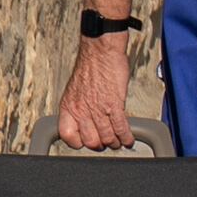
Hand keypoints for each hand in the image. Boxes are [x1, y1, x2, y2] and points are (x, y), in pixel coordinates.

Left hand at [55, 34, 135, 151]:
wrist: (101, 52)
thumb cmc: (91, 66)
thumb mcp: (75, 89)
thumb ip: (79, 106)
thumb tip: (86, 118)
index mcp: (69, 106)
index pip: (67, 135)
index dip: (78, 142)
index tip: (85, 142)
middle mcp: (81, 109)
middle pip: (90, 140)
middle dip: (99, 144)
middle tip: (105, 143)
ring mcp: (98, 108)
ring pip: (106, 136)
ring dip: (114, 142)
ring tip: (118, 142)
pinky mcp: (114, 104)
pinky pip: (120, 127)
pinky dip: (126, 136)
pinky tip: (128, 139)